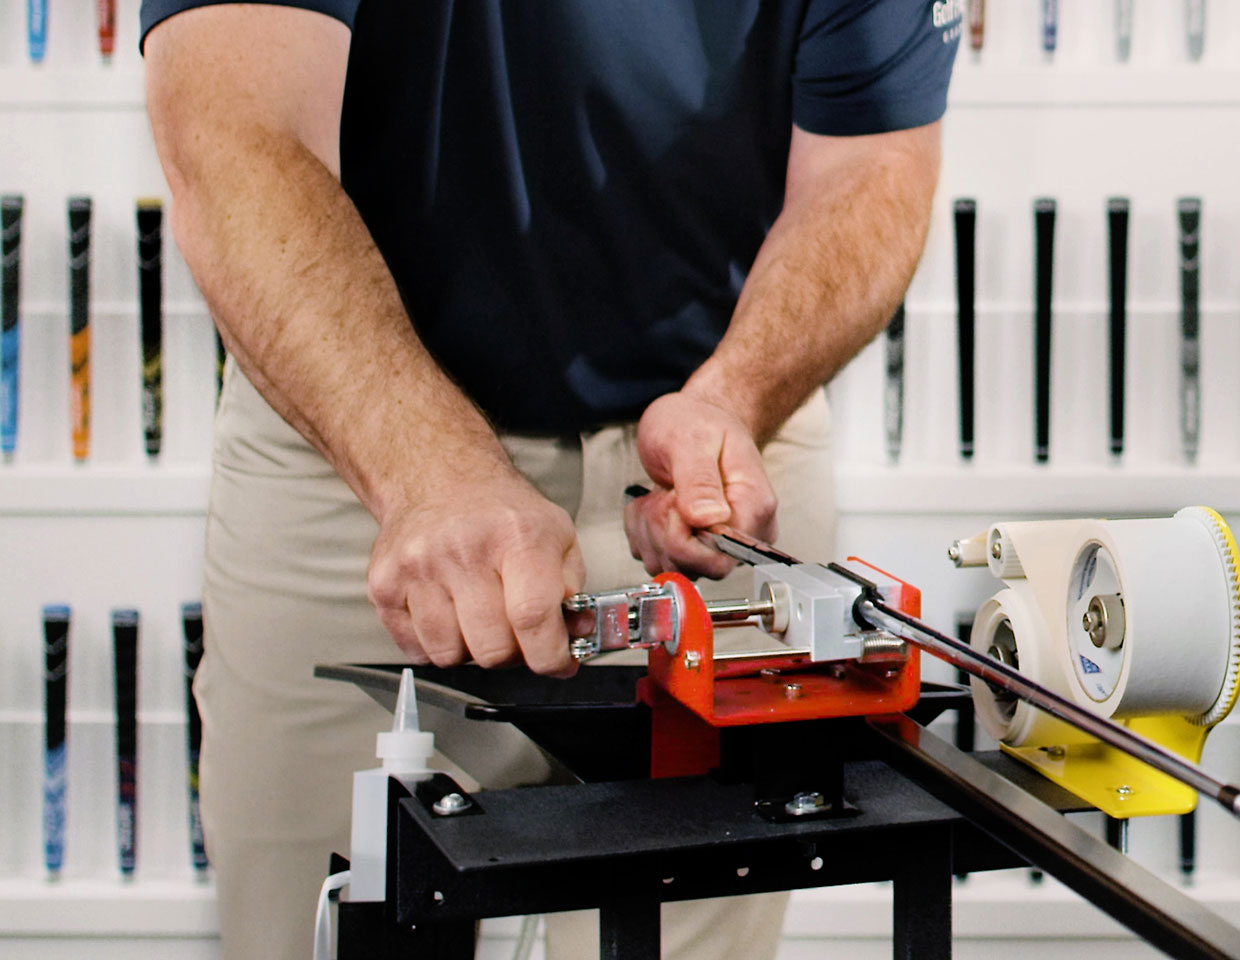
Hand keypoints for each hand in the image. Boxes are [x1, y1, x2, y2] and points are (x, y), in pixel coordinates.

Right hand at [367, 469, 585, 676]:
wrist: (439, 479)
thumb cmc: (500, 512)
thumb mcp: (556, 534)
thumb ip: (573, 588)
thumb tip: (575, 635)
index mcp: (515, 535)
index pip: (532, 616)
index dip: (549, 654)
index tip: (555, 661)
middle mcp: (463, 549)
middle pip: (491, 648)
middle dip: (511, 653)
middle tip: (515, 632)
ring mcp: (418, 567)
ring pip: (451, 656)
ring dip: (471, 650)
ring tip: (478, 616)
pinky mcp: (385, 584)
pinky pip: (416, 650)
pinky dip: (437, 644)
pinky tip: (448, 613)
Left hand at [625, 392, 776, 577]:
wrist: (695, 419)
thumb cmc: (697, 422)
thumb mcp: (691, 439)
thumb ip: (699, 479)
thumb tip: (708, 519)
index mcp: (753, 507)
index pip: (719, 556)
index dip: (682, 535)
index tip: (673, 498)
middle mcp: (744, 533)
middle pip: (694, 566)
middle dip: (662, 530)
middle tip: (665, 492)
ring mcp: (721, 544)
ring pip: (673, 566)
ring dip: (650, 529)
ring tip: (661, 493)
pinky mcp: (698, 548)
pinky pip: (660, 560)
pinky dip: (645, 532)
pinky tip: (655, 504)